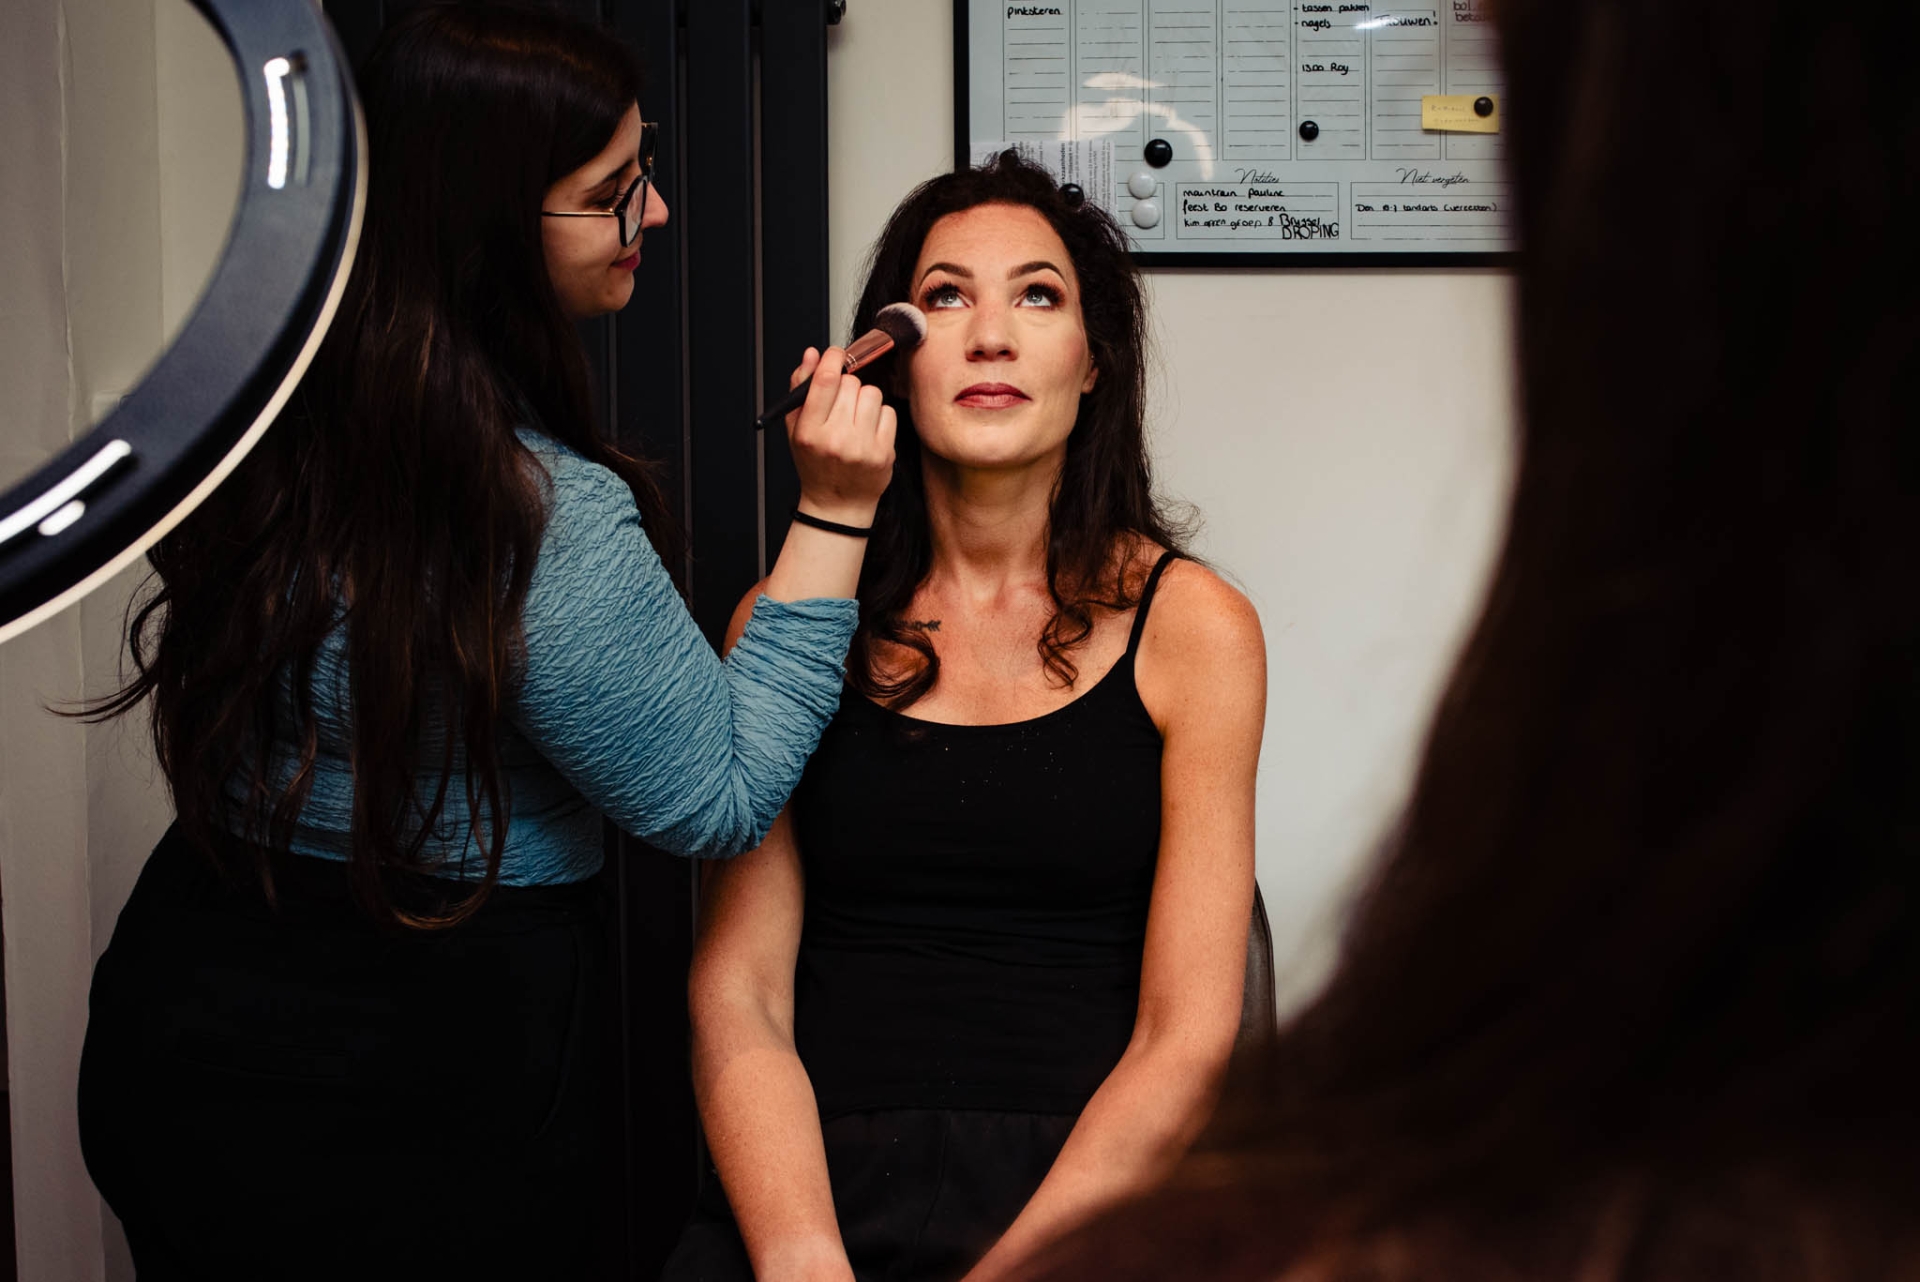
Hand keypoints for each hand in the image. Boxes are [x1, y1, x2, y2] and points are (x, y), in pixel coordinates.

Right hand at [785, 346, 895, 525]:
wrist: (838, 505)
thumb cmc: (817, 464)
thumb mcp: (797, 428)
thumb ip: (801, 388)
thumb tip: (812, 354)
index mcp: (809, 432)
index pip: (826, 381)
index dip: (833, 359)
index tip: (835, 355)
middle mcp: (835, 440)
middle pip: (851, 384)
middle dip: (846, 387)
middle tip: (841, 404)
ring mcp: (862, 448)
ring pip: (872, 394)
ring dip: (864, 400)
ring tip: (855, 419)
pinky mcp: (884, 453)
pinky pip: (888, 412)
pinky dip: (880, 417)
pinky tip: (869, 432)